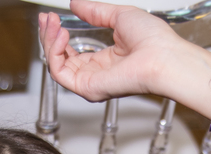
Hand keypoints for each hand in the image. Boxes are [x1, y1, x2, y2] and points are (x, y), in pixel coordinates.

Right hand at [38, 0, 186, 101]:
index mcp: (105, 60)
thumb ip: (95, 11)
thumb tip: (76, 4)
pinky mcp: (88, 88)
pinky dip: (55, 52)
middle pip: (60, 59)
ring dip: (49, 42)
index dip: (58, 34)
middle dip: (49, 36)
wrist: (163, 55)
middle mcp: (96, 74)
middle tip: (47, 18)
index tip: (52, 17)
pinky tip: (61, 35)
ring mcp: (91, 82)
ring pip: (56, 66)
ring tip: (53, 24)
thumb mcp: (119, 16)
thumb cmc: (154, 41)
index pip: (72, 53)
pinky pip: (59, 73)